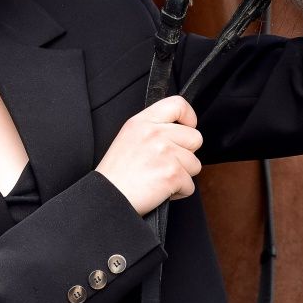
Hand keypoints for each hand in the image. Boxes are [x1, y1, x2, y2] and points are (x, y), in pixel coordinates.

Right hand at [95, 95, 203, 215]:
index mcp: (143, 122)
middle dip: (186, 154)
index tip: (187, 128)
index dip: (189, 117)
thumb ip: (153, 129)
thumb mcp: (128, 137)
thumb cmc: (116, 174)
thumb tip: (179, 131)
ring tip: (159, 178)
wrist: (107, 198)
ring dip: (182, 175)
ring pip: (195, 164)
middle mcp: (155, 133)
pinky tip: (160, 190)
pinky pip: (190, 185)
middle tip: (166, 163)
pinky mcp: (172, 173)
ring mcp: (166, 152)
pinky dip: (178, 192)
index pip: (178, 104)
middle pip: (195, 138)